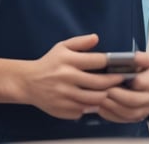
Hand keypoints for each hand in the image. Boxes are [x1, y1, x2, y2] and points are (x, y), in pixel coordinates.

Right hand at [20, 34, 134, 119]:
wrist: (28, 82)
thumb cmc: (49, 63)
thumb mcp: (61, 47)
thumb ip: (80, 42)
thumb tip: (96, 38)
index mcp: (68, 60)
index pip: (97, 61)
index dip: (111, 63)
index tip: (120, 65)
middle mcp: (66, 78)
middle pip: (99, 82)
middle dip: (113, 81)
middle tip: (120, 80)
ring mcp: (65, 95)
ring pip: (94, 99)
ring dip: (105, 95)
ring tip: (109, 91)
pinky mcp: (63, 109)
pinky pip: (84, 110)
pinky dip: (91, 106)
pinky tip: (94, 101)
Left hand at [97, 52, 148, 122]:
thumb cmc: (145, 73)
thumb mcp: (147, 62)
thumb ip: (142, 58)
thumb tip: (135, 57)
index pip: (146, 83)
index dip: (136, 82)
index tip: (124, 77)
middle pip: (136, 101)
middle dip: (120, 96)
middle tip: (107, 90)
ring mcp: (144, 111)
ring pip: (129, 113)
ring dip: (113, 107)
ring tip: (101, 99)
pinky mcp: (135, 118)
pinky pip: (123, 120)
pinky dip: (111, 115)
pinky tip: (100, 108)